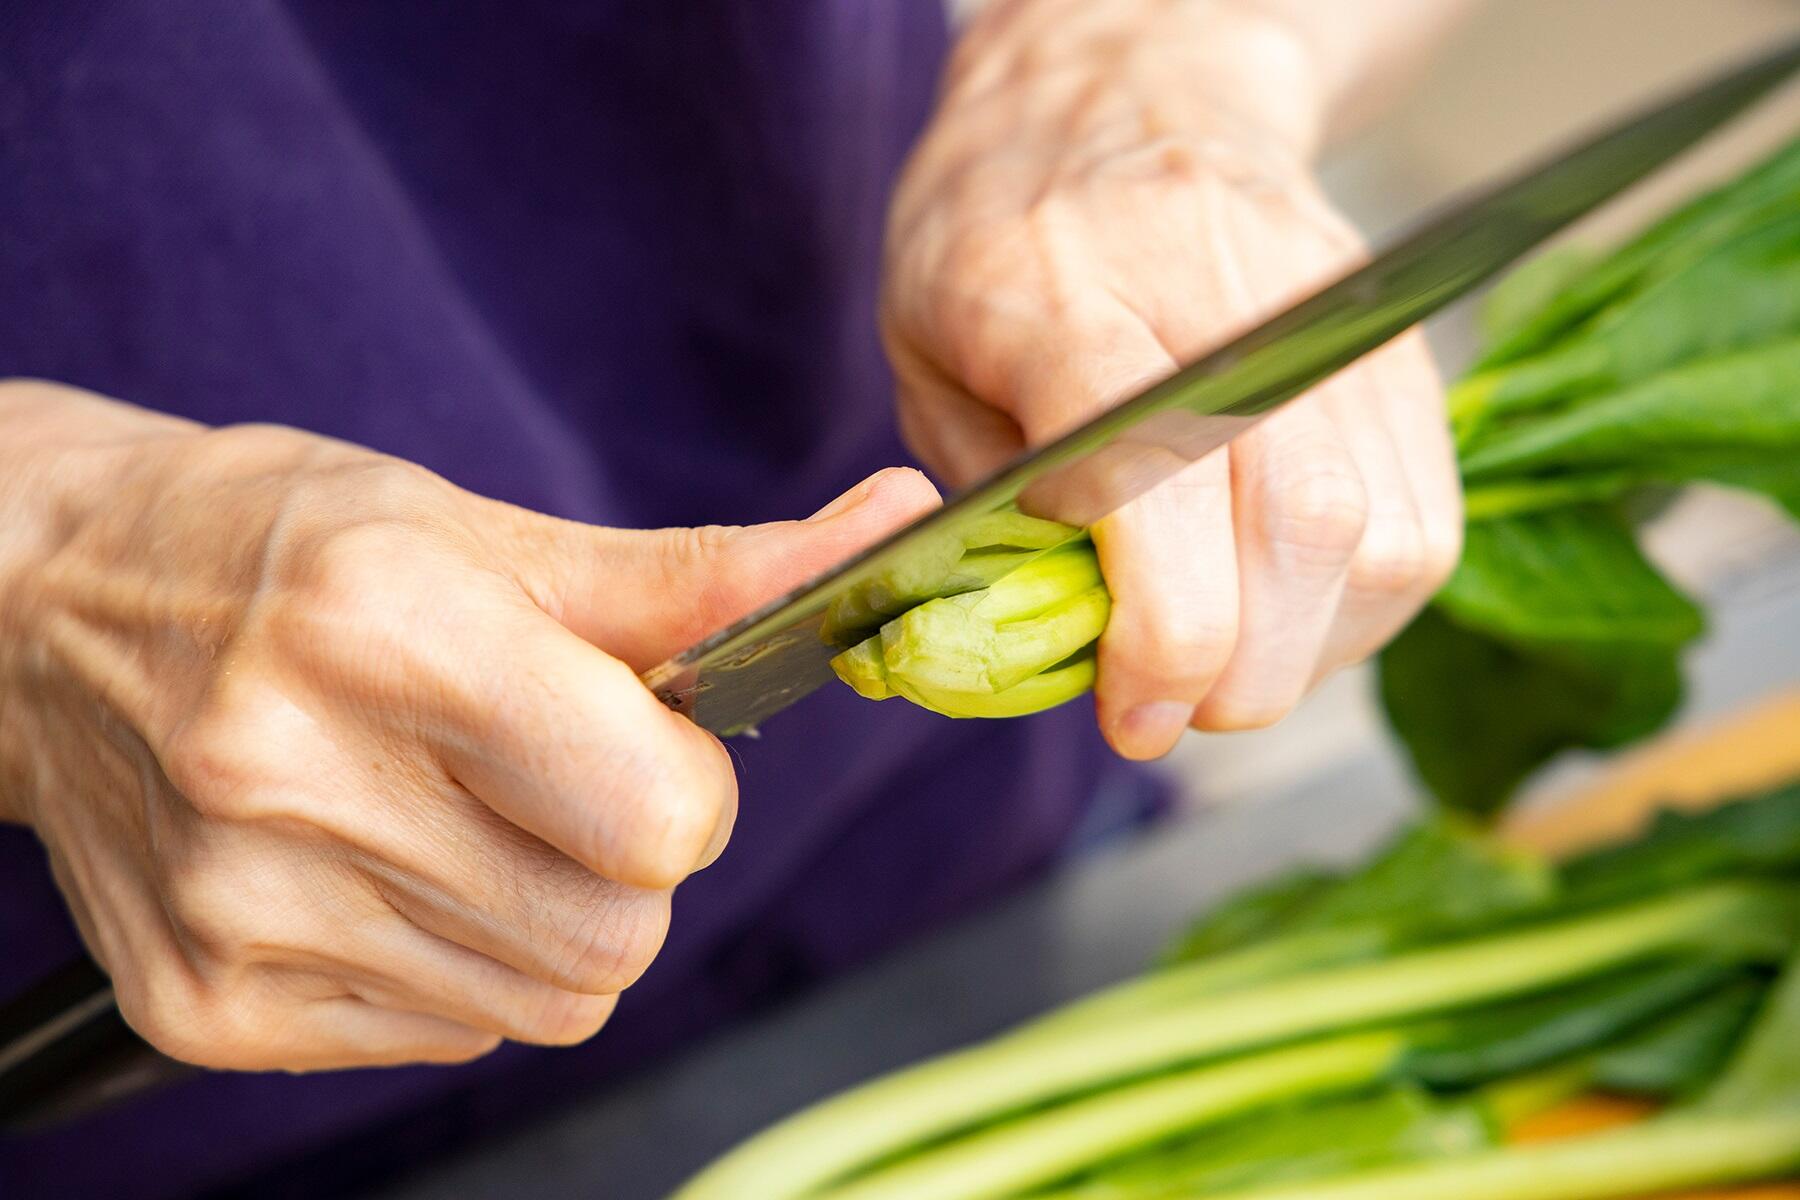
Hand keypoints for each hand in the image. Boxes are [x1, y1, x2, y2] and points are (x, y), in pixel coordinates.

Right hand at [0, 380, 936, 1070]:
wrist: (47, 612)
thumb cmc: (287, 548)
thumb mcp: (490, 531)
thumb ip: (706, 573)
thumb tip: (897, 527)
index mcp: (387, 631)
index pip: (664, 816)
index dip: (687, 783)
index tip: (644, 734)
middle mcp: (294, 779)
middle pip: (620, 933)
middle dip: (633, 859)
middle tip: (555, 774)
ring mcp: (241, 912)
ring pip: (552, 1001)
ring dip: (555, 916)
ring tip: (461, 812)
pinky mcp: (207, 1004)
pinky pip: (451, 1034)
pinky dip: (463, 965)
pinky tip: (386, 867)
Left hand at [883, 0, 1461, 757]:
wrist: (1124, 84)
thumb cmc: (999, 232)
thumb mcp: (927, 358)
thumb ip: (992, 507)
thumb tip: (1071, 654)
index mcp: (1061, 288)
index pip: (1152, 473)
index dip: (1159, 629)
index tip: (1132, 710)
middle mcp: (1217, 291)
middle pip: (1300, 525)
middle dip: (1242, 673)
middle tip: (1172, 708)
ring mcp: (1326, 312)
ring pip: (1382, 537)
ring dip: (1307, 651)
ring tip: (1225, 657)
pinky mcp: (1393, 345)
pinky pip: (1426, 521)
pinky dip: (1361, 607)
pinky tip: (1285, 608)